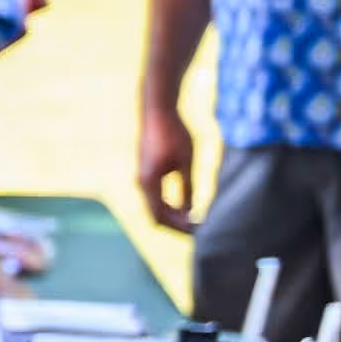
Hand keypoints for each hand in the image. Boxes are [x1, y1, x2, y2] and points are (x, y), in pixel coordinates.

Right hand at [136, 100, 202, 233]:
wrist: (158, 111)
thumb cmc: (174, 134)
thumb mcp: (187, 161)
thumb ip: (188, 187)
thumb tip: (191, 210)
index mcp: (149, 183)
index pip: (160, 217)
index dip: (179, 227)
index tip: (199, 230)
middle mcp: (141, 183)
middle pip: (155, 216)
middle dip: (176, 225)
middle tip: (198, 229)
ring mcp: (142, 178)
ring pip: (154, 207)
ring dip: (173, 216)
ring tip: (193, 220)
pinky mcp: (146, 172)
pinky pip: (154, 197)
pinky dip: (168, 205)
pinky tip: (184, 205)